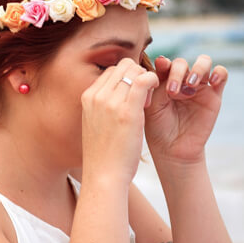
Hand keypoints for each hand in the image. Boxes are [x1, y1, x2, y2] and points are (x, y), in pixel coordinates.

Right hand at [80, 57, 158, 184]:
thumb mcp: (95, 125)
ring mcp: (111, 102)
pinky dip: (154, 82)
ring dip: (146, 80)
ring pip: (134, 69)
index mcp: (87, 97)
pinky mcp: (128, 111)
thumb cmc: (103, 156)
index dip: (127, 78)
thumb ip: (103, 107)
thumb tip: (115, 98)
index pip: (111, 71)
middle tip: (143, 98)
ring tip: (147, 103)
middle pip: (123, 65)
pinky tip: (156, 98)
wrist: (103, 176)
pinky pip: (144, 80)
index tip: (132, 97)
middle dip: (138, 75)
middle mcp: (97, 95)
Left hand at [144, 54, 227, 165]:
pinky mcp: (214, 95)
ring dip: (197, 68)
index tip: (161, 69)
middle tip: (172, 91)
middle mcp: (182, 81)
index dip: (164, 63)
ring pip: (204, 62)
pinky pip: (221, 75)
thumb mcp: (152, 105)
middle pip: (182, 62)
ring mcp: (199, 87)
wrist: (174, 150)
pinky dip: (219, 72)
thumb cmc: (158, 129)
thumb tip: (163, 60)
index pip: (166, 63)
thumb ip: (158, 83)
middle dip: (177, 72)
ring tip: (191, 85)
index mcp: (164, 81)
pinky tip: (212, 82)